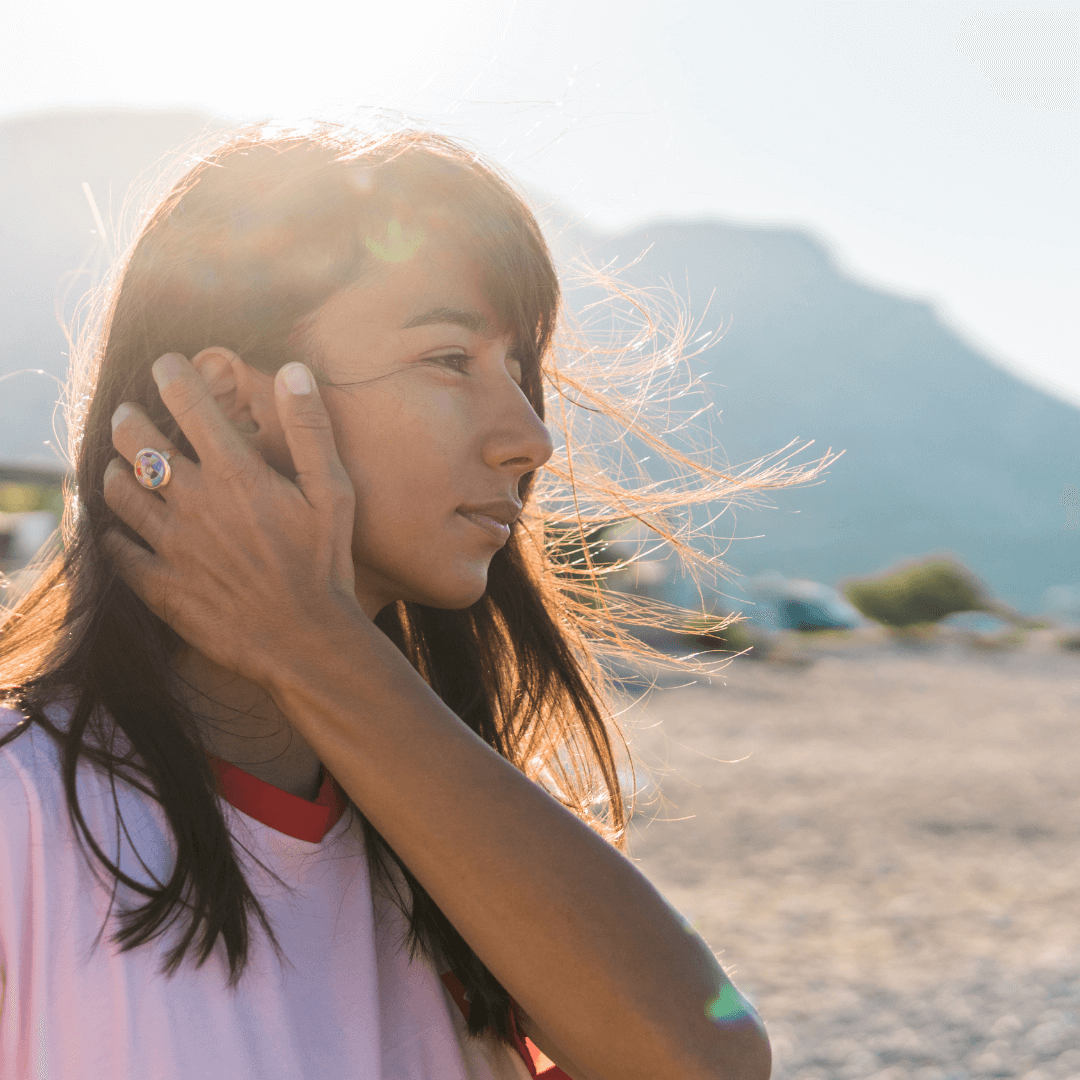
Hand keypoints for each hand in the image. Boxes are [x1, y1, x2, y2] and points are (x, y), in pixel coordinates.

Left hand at [103, 353, 360, 689]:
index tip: (167, 364)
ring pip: (118, 492)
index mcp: (235, 473)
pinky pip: (117, 550)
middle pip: (135, 440)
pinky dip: (113, 534)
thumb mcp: (333, 492)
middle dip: (128, 418)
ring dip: (114, 472)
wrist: (306, 641)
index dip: (172, 373)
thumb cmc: (324, 563)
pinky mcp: (160, 584)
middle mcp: (194, 501)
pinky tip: (122, 531)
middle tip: (130, 414)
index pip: (188, 402)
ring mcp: (171, 544)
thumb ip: (310, 428)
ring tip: (121, 468)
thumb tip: (294, 370)